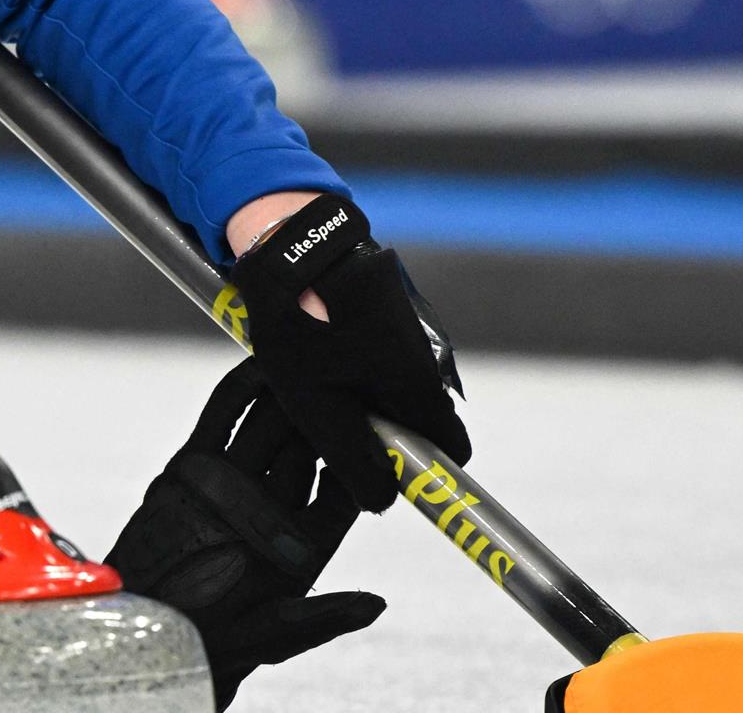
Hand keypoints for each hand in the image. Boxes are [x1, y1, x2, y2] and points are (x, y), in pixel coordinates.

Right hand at [105, 360, 384, 709]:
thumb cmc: (212, 641)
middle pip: (309, 447)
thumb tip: (375, 605)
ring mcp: (232, 483)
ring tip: (309, 354)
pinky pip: (222, 420)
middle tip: (348, 371)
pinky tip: (259, 366)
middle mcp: (272, 506)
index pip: (342, 489)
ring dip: (290, 391)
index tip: (379, 428)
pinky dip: (240, 392)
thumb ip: (321, 618)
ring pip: (270, 425)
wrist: (143, 628)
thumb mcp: (274, 633)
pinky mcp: (192, 468)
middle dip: (329, 412)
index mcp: (304, 542)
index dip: (362, 457)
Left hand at [228, 194, 469, 511]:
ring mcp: (416, 327)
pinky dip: (358, 358)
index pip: (451, 447)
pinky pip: (384, 352)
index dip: (420, 465)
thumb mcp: (316, 406)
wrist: (291, 242)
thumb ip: (355, 459)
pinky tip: (321, 342)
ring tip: (317, 370)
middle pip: (420, 416)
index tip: (383, 467)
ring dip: (365, 390)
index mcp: (418, 383)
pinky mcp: (396, 307)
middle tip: (331, 412)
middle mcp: (431, 355)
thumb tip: (383, 499)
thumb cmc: (300, 322)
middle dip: (382, 426)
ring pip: (398, 383)